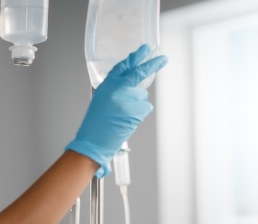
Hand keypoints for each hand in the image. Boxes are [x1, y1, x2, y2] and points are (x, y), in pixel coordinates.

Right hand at [65, 45, 167, 177]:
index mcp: (107, 85)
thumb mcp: (100, 99)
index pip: (123, 66)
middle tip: (163, 59)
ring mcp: (128, 100)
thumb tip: (130, 84)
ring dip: (137, 103)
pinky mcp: (136, 111)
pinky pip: (145, 107)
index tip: (145, 49)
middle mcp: (118, 89)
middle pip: (139, 73)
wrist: (94, 140)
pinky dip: (140, 113)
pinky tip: (128, 119)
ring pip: (142, 95)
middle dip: (153, 65)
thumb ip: (114, 89)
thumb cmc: (95, 122)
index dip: (135, 56)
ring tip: (123, 114)